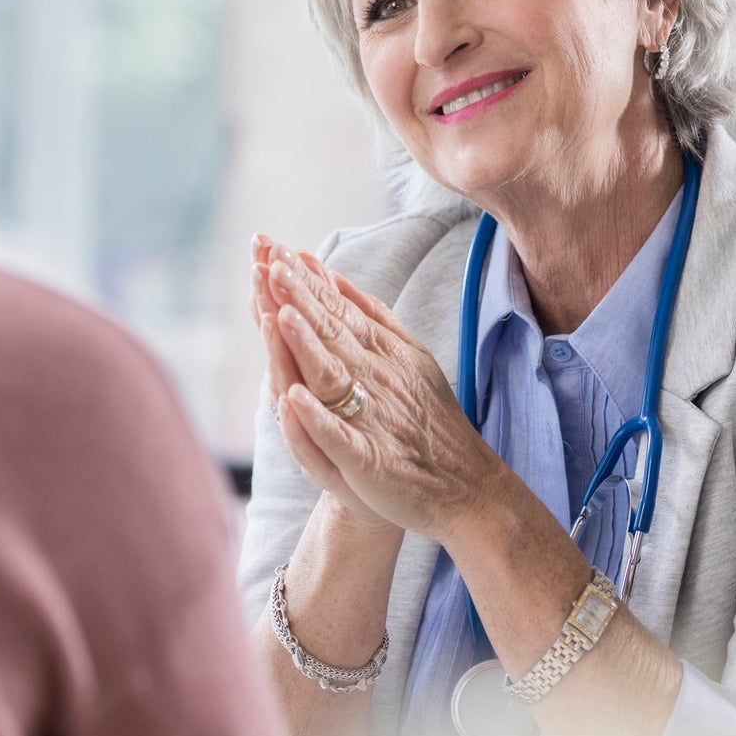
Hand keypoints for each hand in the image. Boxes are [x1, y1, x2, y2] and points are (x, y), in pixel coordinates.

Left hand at [262, 244, 502, 541]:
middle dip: (299, 298)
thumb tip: (334, 277)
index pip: (337, 311)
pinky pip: (339, 436)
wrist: (464, 487)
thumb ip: (373, 316)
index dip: (306, 281)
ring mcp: (373, 418)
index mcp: (381, 354)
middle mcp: (377, 379)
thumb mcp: (410, 356)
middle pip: (331, 333)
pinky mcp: (370, 460)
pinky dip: (317, 418)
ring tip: (280, 315)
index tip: (278, 248)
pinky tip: (295, 399)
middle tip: (271, 262)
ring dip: (306, 345)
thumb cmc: (428, 422)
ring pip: (332, 376)